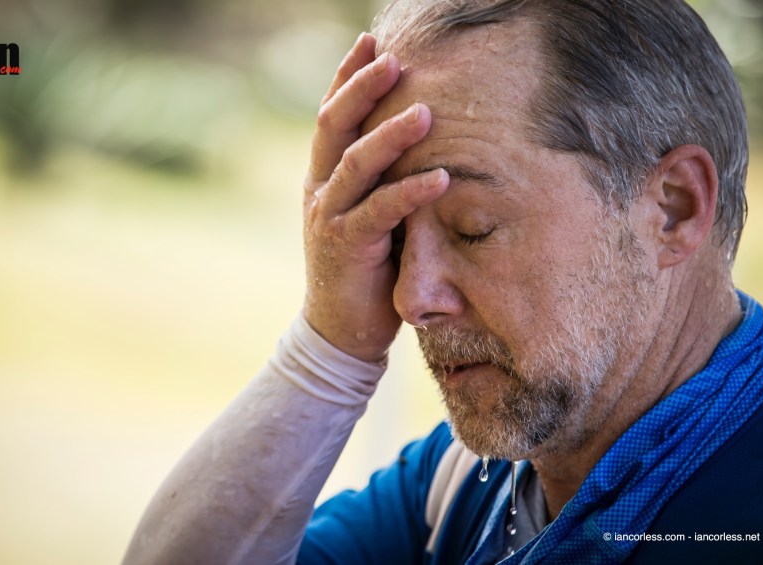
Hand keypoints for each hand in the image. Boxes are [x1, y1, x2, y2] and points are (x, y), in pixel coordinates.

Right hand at [302, 33, 449, 362]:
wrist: (340, 328)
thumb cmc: (363, 266)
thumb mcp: (367, 213)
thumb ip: (381, 179)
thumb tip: (421, 139)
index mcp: (323, 175)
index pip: (331, 115)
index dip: (347, 76)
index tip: (370, 41)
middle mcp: (320, 189)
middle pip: (335, 125)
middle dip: (362, 88)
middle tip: (394, 59)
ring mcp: (329, 217)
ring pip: (356, 164)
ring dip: (391, 135)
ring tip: (426, 113)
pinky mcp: (346, 247)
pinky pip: (380, 212)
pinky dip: (411, 193)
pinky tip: (442, 178)